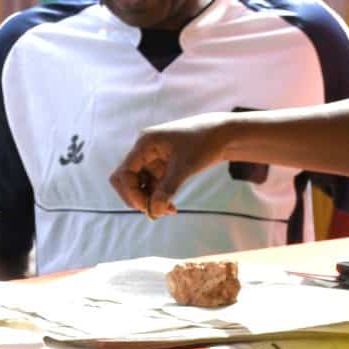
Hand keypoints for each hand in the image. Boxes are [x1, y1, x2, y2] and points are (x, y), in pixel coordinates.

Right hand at [109, 114, 228, 218]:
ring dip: (150, 200)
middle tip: (154, 212)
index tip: (146, 208)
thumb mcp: (185, 167)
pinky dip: (159, 197)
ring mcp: (153, 158)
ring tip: (169, 211)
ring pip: (140, 185)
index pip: (124, 172)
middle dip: (137, 197)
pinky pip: (152, 185)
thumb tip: (153, 213)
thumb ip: (167, 190)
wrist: (224, 134)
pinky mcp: (162, 166)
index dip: (130, 193)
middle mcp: (144, 150)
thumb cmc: (204, 144)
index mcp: (145, 144)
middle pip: (126, 180)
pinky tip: (171, 208)